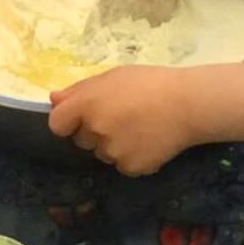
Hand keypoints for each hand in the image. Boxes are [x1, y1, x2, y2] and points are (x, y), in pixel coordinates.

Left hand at [49, 66, 196, 174]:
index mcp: (88, 104)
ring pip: (102, 153)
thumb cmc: (151, 82)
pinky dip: (131, 156)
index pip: (57, 123)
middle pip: (81, 140)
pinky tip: (148, 141)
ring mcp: (113, 152)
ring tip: (139, 127)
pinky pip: (121, 165)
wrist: (190, 103)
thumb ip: (81, 89)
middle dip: (94, 131)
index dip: (67, 121)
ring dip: (113, 144)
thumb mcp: (114, 76)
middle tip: (121, 116)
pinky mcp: (131, 168)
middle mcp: (96, 130)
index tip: (80, 117)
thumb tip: (54, 99)